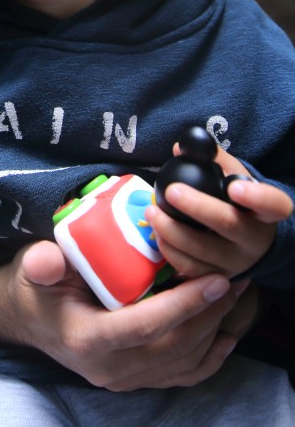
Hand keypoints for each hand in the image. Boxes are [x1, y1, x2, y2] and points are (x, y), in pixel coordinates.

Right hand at [0, 240, 247, 391]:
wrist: (26, 320)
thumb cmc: (33, 288)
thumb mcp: (30, 269)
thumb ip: (40, 264)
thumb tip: (44, 259)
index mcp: (87, 340)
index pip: (146, 326)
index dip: (184, 304)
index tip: (213, 279)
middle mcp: (109, 368)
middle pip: (174, 347)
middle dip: (209, 314)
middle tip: (232, 279)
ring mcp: (123, 378)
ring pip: (182, 362)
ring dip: (214, 330)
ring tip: (233, 295)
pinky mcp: (133, 379)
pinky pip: (179, 375)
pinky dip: (208, 357)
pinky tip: (224, 333)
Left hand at [145, 149, 293, 278]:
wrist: (246, 241)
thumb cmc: (237, 202)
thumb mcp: (233, 178)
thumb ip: (213, 161)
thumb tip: (179, 149)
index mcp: (265, 212)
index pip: (273, 204)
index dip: (257, 197)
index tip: (233, 187)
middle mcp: (254, 239)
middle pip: (229, 225)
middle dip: (197, 207)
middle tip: (171, 191)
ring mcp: (236, 262)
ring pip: (203, 250)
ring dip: (172, 230)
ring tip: (152, 210)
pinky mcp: (216, 277)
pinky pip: (190, 268)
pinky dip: (170, 250)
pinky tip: (157, 232)